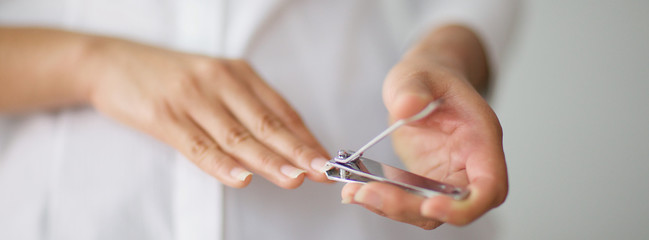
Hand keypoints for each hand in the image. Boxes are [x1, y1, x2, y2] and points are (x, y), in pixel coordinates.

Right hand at [80, 37, 329, 188]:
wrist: (113, 62)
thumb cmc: (170, 77)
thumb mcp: (214, 82)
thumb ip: (245, 108)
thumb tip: (282, 144)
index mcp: (238, 73)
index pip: (282, 111)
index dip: (306, 138)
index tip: (326, 160)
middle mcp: (221, 82)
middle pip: (266, 124)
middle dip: (298, 151)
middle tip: (323, 172)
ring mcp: (193, 98)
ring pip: (238, 137)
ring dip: (269, 161)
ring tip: (294, 178)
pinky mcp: (165, 116)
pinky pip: (198, 145)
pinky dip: (221, 164)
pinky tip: (241, 179)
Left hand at [341, 52, 507, 228]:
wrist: (422, 83)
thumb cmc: (429, 77)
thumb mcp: (417, 73)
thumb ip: (413, 88)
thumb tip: (406, 105)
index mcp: (481, 137)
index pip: (490, 187)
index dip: (465, 206)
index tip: (430, 205)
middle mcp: (470, 164)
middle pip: (455, 207)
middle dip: (413, 207)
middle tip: (370, 194)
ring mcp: (448, 176)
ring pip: (429, 212)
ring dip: (392, 208)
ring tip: (355, 192)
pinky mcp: (426, 181)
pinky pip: (409, 202)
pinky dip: (383, 201)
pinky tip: (356, 191)